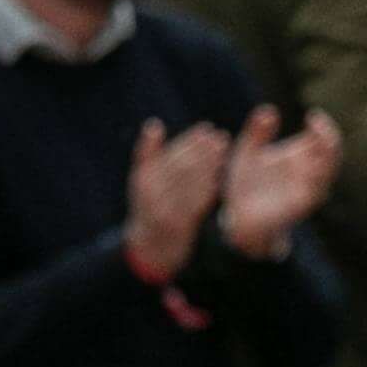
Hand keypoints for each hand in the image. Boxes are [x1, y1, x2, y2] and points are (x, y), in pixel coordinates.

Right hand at [125, 117, 228, 283]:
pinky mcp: (180, 224)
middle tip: (220, 137)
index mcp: (143, 179)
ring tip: (224, 149)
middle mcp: (152, 195)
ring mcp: (166, 210)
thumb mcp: (142, 177)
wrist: (152, 242)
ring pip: (193, 183)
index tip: (206, 129)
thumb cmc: (148, 202)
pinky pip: (199, 201)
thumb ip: (147, 151)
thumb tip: (154, 124)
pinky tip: (222, 173)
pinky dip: (211, 186)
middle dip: (203, 151)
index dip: (190, 142)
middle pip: (183, 168)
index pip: (171, 156)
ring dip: (210, 165)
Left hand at [219, 105, 340, 255]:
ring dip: (328, 155)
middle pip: (333, 152)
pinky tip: (307, 166)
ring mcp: (307, 188)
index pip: (322, 137)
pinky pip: (316, 191)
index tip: (313, 115)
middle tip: (317, 123)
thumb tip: (269, 110)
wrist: (239, 217)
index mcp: (299, 154)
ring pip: (329, 171)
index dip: (323, 125)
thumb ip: (257, 131)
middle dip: (330, 137)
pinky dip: (316, 178)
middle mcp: (308, 170)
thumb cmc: (247, 184)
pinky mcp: (301, 205)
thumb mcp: (248, 151)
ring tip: (317, 139)